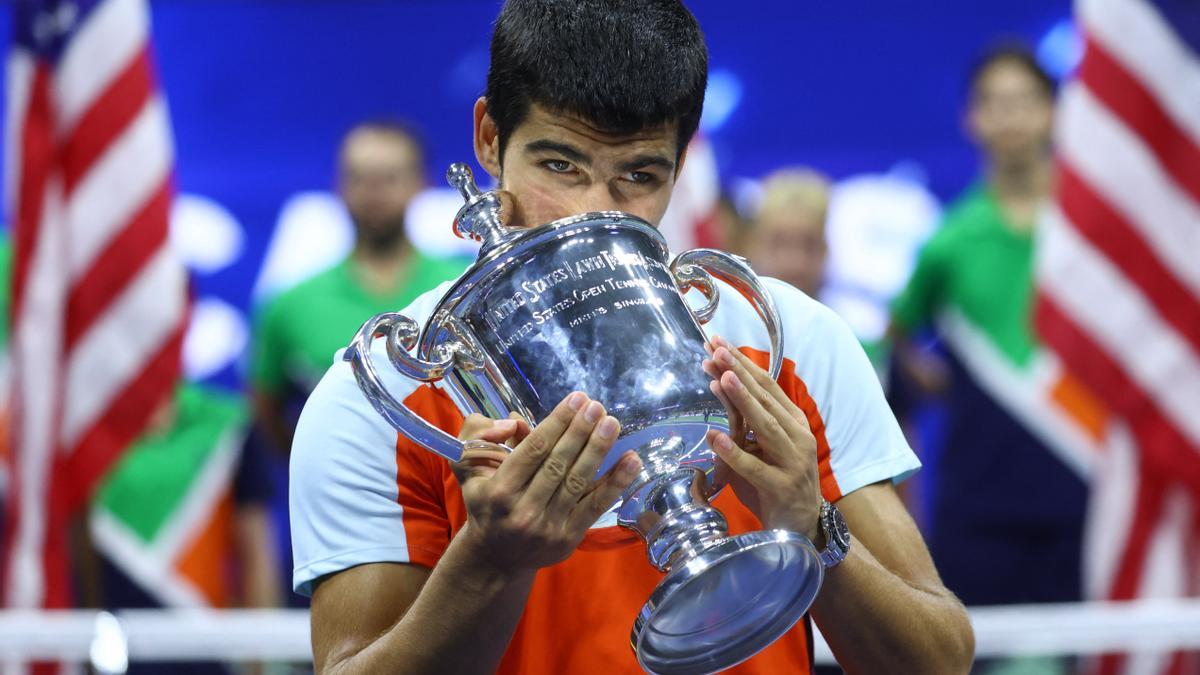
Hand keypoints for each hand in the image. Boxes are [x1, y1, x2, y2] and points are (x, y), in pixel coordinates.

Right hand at [452, 393, 641, 573]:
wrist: (496, 557)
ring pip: (578, 482)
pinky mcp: (569, 538)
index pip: (534, 450)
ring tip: (612, 423)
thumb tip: (516, 421)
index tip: (576, 399)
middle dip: (580, 431)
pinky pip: (596, 506)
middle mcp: (524, 511)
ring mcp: (548, 527)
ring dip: (598, 450)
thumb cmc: (485, 503)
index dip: (558, 422)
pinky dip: (616, 482)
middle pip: (558, 463)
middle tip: (597, 406)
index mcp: (499, 491)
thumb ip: (481, 437)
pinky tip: (632, 460)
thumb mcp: (468, 468)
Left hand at [702, 335, 821, 541]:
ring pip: (764, 426)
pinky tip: (713, 437)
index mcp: (793, 422)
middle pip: (765, 399)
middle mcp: (796, 436)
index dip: (742, 363)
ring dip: (742, 401)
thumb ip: (743, 416)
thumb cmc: (776, 479)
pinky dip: (733, 452)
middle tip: (716, 349)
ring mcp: (791, 462)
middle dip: (739, 371)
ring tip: (722, 378)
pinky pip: (754, 467)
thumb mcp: (760, 443)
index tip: (718, 342)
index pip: (766, 385)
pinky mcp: (780, 487)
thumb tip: (719, 379)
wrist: (800, 526)